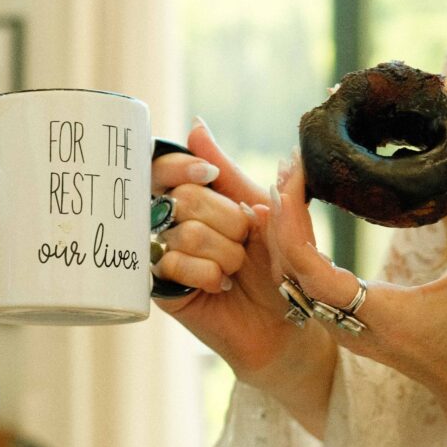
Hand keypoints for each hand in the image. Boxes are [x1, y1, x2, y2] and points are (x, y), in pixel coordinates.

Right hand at [153, 119, 337, 433]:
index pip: (164, 167)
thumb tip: (195, 125)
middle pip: (182, 198)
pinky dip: (207, 274)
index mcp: (191, 198)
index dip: (181, 165)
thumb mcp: (260, 208)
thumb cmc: (276, 265)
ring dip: (222, 252)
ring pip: (183, 232)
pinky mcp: (160, 288)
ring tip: (233, 270)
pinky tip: (219, 286)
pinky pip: (173, 264)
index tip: (208, 174)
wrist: (285, 322)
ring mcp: (162, 255)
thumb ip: (227, 169)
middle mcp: (171, 223)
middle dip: (225, 220)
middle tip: (241, 242)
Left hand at [268, 138, 446, 409]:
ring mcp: (338, 328)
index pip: (309, 269)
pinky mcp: (339, 324)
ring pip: (287, 277)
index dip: (292, 223)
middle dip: (282, 214)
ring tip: (289, 180)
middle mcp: (346, 325)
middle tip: (290, 165)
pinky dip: (291, 246)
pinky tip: (295, 210)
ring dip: (282, 228)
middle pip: (288, 268)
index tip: (293, 179)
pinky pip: (299, 283)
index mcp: (377, 314)